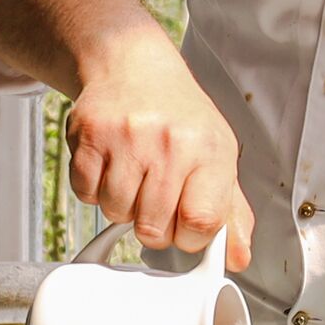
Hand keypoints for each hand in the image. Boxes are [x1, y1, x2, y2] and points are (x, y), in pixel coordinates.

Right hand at [0, 0, 249, 266]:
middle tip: (156, 197)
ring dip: (122, 206)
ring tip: (133, 176)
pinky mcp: (89, 135)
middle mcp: (170, 142)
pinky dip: (94, 190)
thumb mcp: (217, 155)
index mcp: (209, 151)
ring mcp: (127, 138)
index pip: (201, 223)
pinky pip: (86, 193)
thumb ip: (230, 211)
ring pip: (117, 213)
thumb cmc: (180, 116)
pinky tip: (109, 165)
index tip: (186, 224)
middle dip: (153, 225)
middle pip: (153, 228)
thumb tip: (238, 258)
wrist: (134, 66)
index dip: (190, 237)